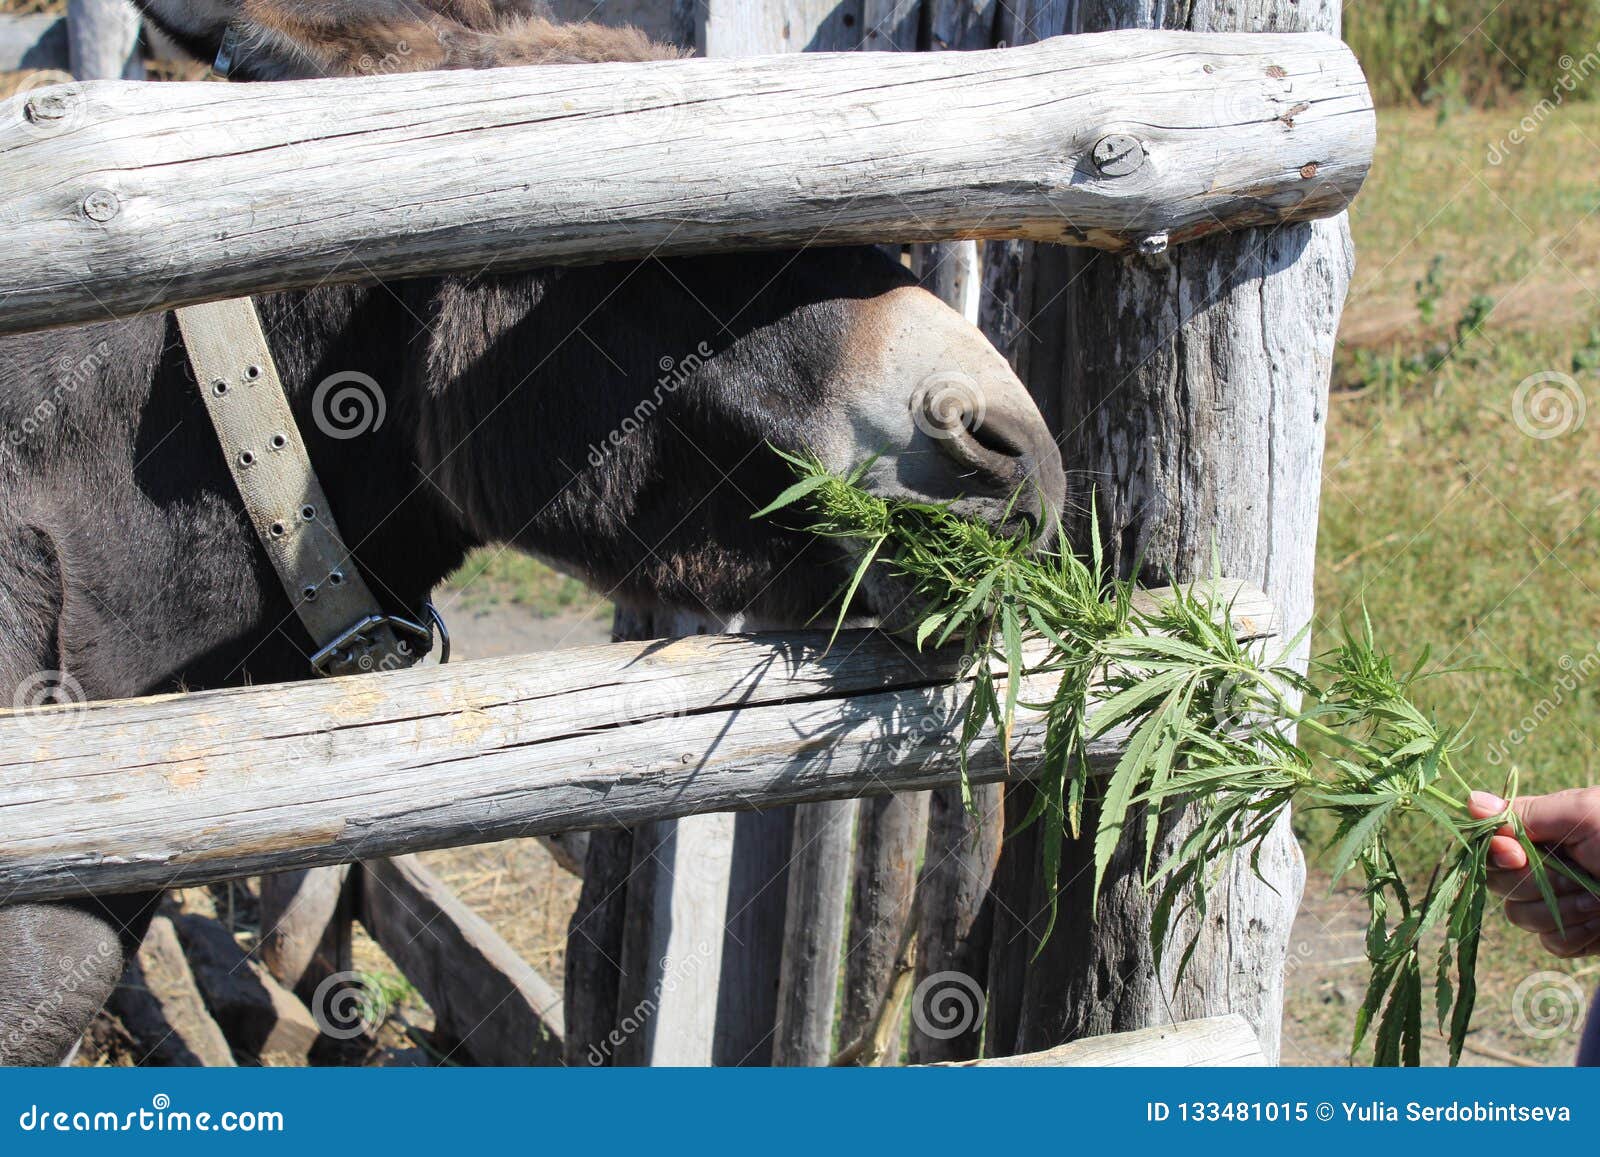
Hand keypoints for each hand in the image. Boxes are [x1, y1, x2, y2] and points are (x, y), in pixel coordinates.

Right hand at [1468, 787, 1599, 958]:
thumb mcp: (1584, 814)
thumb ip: (1527, 812)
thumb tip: (1471, 801)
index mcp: (1545, 831)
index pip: (1489, 844)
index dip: (1495, 853)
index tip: (1517, 854)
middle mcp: (1546, 866)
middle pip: (1498, 884)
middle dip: (1537, 883)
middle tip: (1580, 875)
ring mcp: (1561, 903)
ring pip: (1521, 917)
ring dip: (1563, 910)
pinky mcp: (1579, 936)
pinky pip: (1552, 944)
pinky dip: (1578, 935)